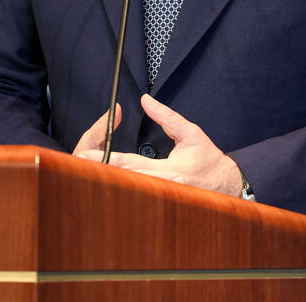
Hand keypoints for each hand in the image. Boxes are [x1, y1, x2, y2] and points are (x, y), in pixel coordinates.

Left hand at [76, 94, 242, 196]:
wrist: (229, 184)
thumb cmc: (211, 160)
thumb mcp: (191, 133)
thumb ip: (167, 117)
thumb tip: (147, 101)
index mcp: (172, 170)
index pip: (131, 162)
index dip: (106, 158)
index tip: (85, 154)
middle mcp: (166, 187)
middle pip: (125, 180)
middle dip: (99, 173)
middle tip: (76, 167)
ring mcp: (165, 199)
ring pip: (129, 191)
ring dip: (107, 183)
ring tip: (84, 175)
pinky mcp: (163, 204)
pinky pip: (138, 197)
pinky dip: (122, 192)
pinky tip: (106, 188)